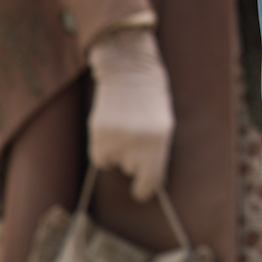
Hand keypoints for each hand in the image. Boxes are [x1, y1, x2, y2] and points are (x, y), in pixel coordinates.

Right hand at [86, 26, 173, 200]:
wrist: (129, 69)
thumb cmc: (151, 98)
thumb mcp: (164, 124)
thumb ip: (156, 151)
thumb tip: (148, 181)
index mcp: (159, 141)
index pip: (151, 179)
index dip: (145, 188)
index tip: (141, 192)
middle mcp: (138, 142)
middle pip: (132, 170)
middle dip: (134, 160)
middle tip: (136, 138)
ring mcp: (116, 138)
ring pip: (114, 163)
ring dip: (118, 152)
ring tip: (125, 127)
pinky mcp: (98, 134)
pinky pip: (99, 157)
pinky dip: (103, 149)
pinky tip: (111, 129)